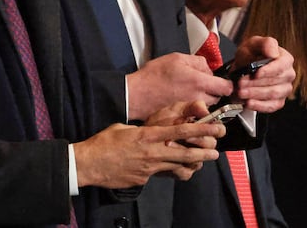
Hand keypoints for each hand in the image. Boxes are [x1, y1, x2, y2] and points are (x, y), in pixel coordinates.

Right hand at [74, 105, 223, 187]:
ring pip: (176, 166)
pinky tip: (163, 167)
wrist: (90, 164)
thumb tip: (147, 134)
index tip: (215, 128)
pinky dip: (164, 169)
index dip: (200, 130)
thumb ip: (139, 132)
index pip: (179, 132)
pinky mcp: (144, 179)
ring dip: (191, 164)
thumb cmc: (103, 143)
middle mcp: (151, 152)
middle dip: (203, 152)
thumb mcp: (122, 129)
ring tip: (200, 162)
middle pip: (185, 153)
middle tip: (216, 152)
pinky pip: (159, 173)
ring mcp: (149, 168)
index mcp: (146, 136)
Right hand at [127, 53, 233, 120]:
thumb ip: (197, 61)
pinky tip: (182, 99)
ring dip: (204, 99)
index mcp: (199, 82)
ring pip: (208, 105)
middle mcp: (199, 98)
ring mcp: (192, 109)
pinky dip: (193, 107)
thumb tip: (208, 68)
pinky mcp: (185, 116)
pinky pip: (196, 111)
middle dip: (213, 91)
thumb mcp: (176, 58)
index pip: (227, 87)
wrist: (137, 94)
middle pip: (218, 97)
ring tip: (190, 91)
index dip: (228, 83)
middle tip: (202, 84)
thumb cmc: (153, 76)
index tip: (223, 81)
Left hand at [233, 36, 294, 111]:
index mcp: (285, 59)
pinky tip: (248, 102)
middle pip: (275, 82)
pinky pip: (272, 106)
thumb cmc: (251, 54)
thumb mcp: (254, 43)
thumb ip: (265, 44)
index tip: (256, 73)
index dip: (268, 71)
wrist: (243, 67)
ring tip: (240, 92)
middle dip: (255, 83)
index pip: (281, 66)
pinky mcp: (278, 101)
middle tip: (240, 83)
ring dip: (254, 94)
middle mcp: (288, 75)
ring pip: (272, 94)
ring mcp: (284, 89)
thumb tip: (273, 53)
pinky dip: (259, 106)